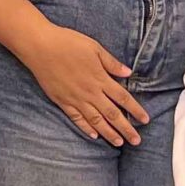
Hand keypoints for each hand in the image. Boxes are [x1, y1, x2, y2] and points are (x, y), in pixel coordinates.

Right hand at [19, 23, 150, 146]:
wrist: (39, 46)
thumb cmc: (67, 42)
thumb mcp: (94, 47)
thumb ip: (111, 63)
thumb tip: (128, 72)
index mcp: (100, 78)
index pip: (123, 98)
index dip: (135, 110)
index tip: (145, 120)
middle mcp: (90, 92)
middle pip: (112, 114)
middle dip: (126, 129)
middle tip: (136, 141)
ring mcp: (75, 98)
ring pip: (96, 120)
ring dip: (109, 133)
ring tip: (119, 143)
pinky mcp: (62, 101)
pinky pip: (76, 118)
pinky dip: (86, 128)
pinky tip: (94, 135)